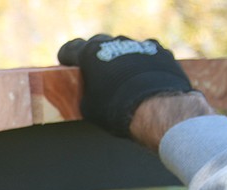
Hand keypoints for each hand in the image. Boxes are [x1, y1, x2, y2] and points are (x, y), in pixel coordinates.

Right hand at [57, 35, 193, 137]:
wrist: (156, 108)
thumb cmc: (115, 109)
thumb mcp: (87, 107)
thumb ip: (85, 92)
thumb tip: (88, 92)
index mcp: (90, 53)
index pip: (70, 49)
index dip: (66, 58)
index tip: (67, 66)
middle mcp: (114, 42)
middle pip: (98, 43)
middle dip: (94, 55)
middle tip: (94, 73)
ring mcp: (139, 44)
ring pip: (124, 47)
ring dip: (120, 59)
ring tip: (122, 79)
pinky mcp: (160, 51)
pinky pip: (146, 54)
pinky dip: (142, 64)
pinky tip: (143, 80)